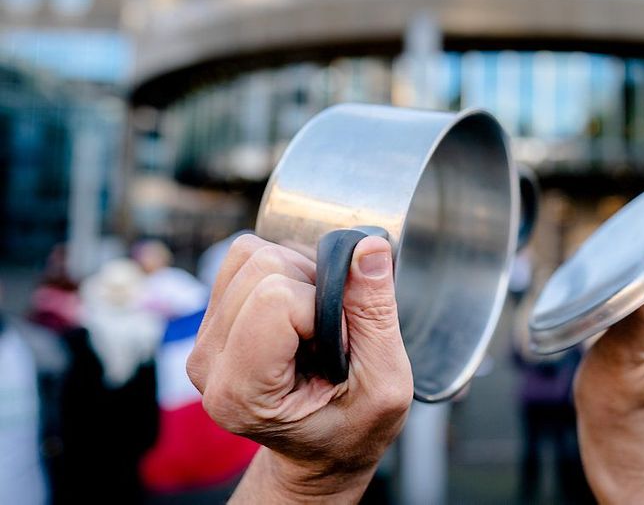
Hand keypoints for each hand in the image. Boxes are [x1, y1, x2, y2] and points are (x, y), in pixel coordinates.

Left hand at [186, 234, 412, 502]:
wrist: (320, 452)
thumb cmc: (351, 429)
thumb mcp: (385, 384)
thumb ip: (375, 313)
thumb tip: (367, 246)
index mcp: (242, 393)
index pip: (277, 299)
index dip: (326, 309)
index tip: (340, 347)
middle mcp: (209, 364)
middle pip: (263, 267)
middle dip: (313, 287)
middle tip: (331, 333)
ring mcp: (204, 339)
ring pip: (251, 254)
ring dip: (299, 276)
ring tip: (316, 323)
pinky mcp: (212, 318)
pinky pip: (244, 257)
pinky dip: (283, 271)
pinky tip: (299, 310)